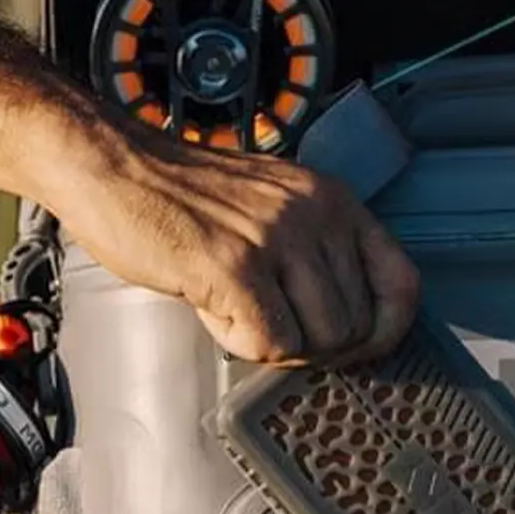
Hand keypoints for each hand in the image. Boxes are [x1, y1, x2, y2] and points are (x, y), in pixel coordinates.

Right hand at [53, 122, 419, 366]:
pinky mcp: (235, 265)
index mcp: (336, 202)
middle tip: (267, 322)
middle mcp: (317, 215)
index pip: (402, 283)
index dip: (386, 331)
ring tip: (237, 308)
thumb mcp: (278, 209)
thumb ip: (320, 257)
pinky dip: (240, 343)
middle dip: (313, 345)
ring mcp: (278, 238)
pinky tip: (212, 307)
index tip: (358, 347)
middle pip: (355, 327)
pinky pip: (270, 343)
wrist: (112, 166)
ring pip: (319, 341)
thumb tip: (352, 332)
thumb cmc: (189, 198)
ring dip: (275, 344)